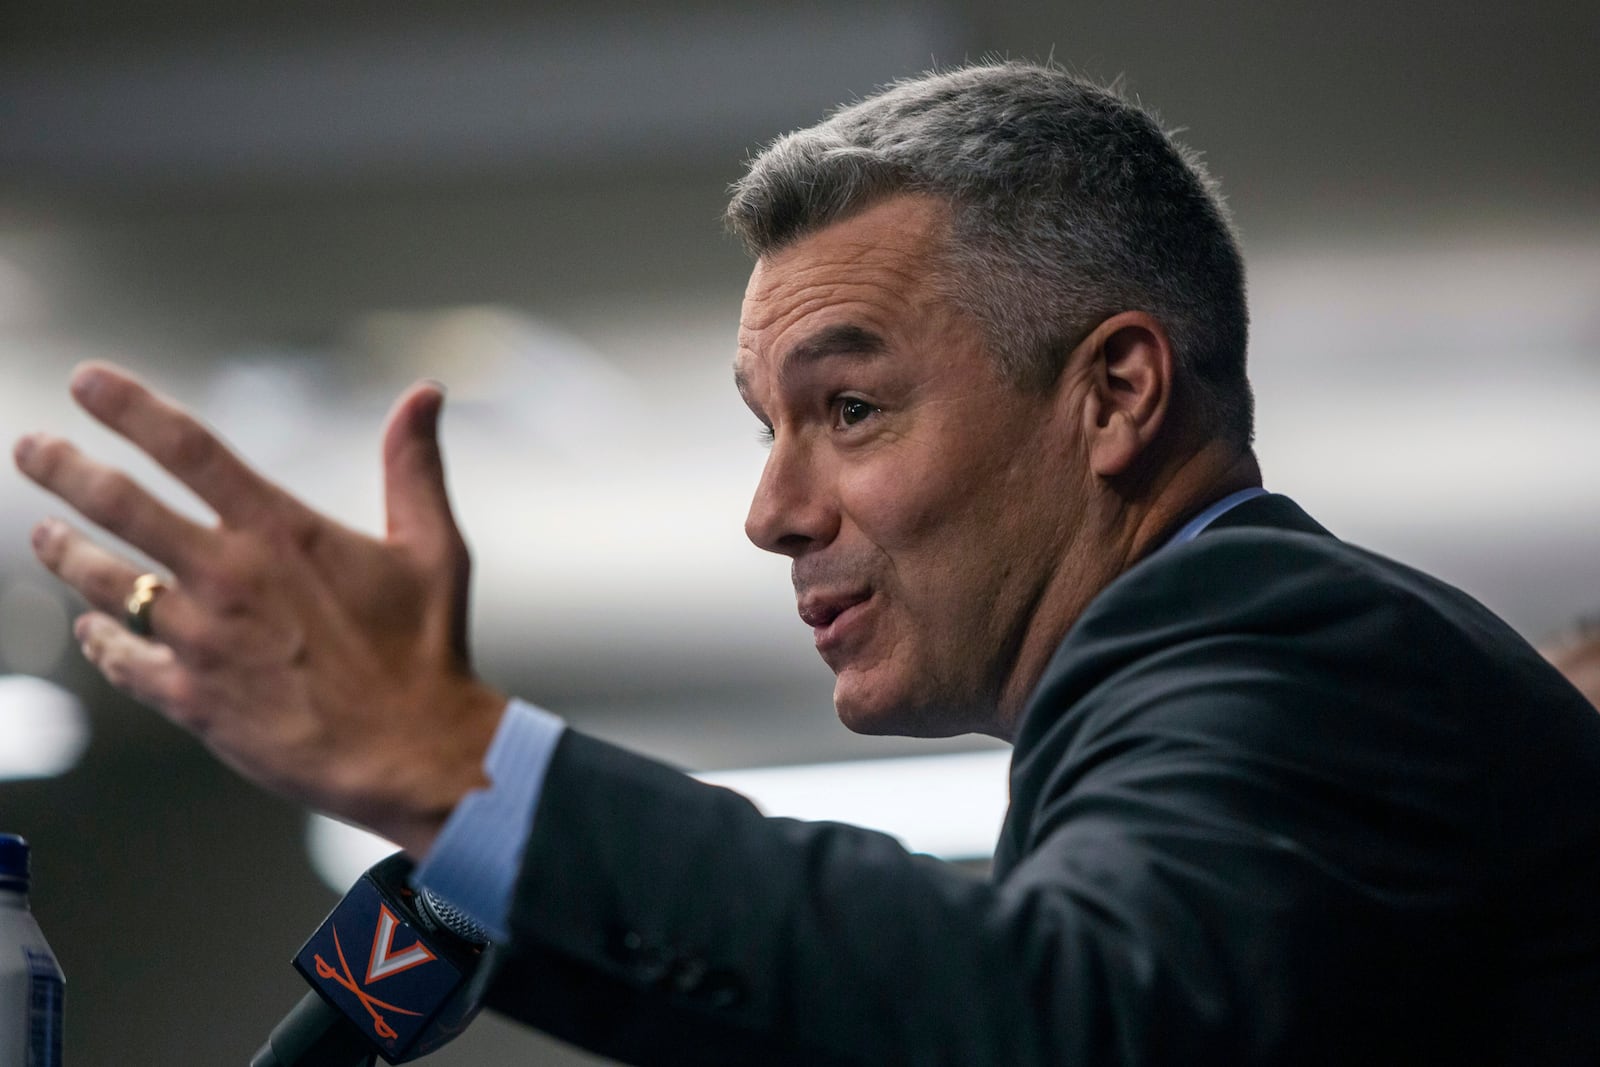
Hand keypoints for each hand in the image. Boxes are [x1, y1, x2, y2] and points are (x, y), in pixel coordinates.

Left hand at [12, 362, 507, 854]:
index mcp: (281, 532)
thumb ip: (413, 465)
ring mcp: (202, 641)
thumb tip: (425, 393)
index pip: (189, 448)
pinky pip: (122, 661)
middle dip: (64, 468)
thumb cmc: (427, 648)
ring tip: (44, 536)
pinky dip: (99, 640)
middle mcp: (228, 577)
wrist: (412, 751)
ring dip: (66, 553)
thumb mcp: (433, 546)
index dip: (129, 407)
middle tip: (30, 448)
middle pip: (119, 505)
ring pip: (105, 582)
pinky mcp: (191, 699)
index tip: (85, 381)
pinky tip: (89, 630)